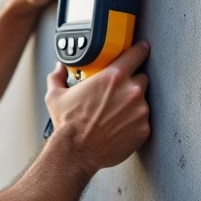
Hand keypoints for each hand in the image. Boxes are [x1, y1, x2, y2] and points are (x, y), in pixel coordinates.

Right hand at [45, 41, 150, 171]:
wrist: (77, 151)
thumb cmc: (69, 125)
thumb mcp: (56, 96)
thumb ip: (58, 77)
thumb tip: (59, 69)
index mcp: (113, 77)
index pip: (136, 53)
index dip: (139, 50)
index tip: (140, 49)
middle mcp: (130, 91)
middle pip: (141, 77)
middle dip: (132, 82)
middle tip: (117, 92)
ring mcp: (140, 110)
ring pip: (143, 100)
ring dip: (133, 104)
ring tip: (115, 113)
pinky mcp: (143, 128)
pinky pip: (143, 120)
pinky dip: (134, 122)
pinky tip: (119, 126)